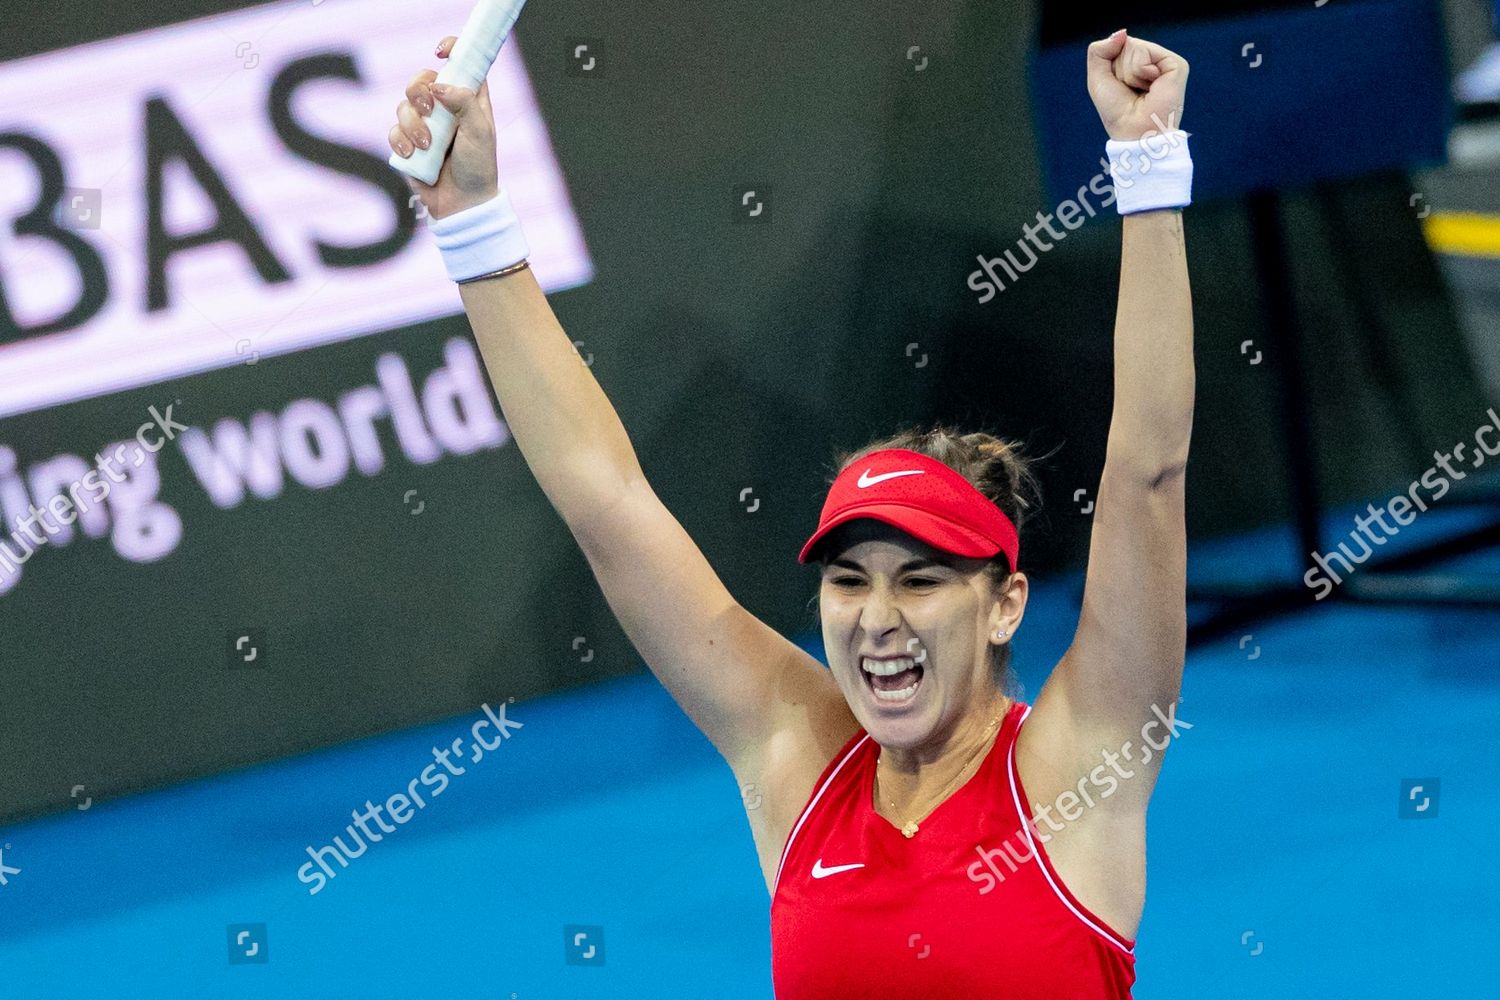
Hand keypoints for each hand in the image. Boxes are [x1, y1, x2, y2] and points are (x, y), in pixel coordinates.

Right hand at [389, 35, 499, 218]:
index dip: (452, 51)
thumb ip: (465, 103)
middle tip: (429, 110)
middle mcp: (446, 109)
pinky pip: (393, 130)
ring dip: (412, 124)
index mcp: (469, 101)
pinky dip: (400, 140)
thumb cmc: (478, 168)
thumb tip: (438, 86)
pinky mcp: (409, 144)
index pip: (460, 65)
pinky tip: (412, 154)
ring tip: (428, 146)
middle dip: (419, 91)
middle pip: (422, 80)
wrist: (462, 204)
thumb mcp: (480, 133)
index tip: (440, 52)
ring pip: (404, 105)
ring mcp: (425, 126)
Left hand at [1086, 30, 1188, 141]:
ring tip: (1141, 90)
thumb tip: (1122, 32)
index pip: (1117, 46)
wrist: (1134, 132)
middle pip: (1124, 44)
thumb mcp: (1098, 79)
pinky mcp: (1176, 64)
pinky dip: (1140, 71)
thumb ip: (1099, 51)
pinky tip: (1151, 87)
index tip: (1121, 89)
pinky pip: (1145, 52)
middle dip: (1119, 70)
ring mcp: (1166, 62)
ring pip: (1133, 46)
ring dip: (1129, 73)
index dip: (1110, 68)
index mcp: (1137, 64)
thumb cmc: (1117, 112)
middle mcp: (1153, 61)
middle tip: (1131, 91)